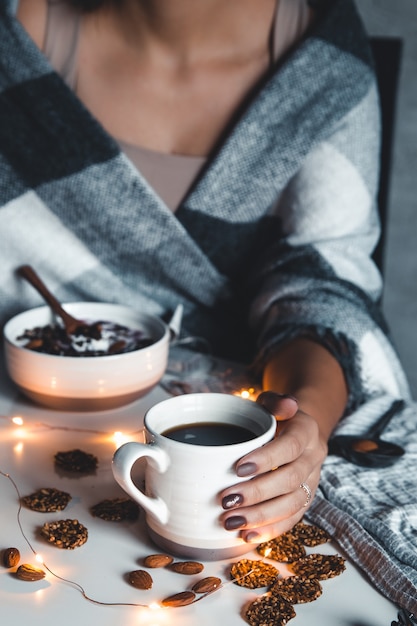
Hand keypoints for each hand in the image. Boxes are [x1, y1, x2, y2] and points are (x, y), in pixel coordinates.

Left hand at [219, 391, 327, 542]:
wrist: (299, 431)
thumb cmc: (276, 416)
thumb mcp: (272, 402)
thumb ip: (275, 402)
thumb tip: (287, 404)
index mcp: (307, 431)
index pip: (290, 447)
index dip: (266, 459)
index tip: (238, 468)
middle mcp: (314, 458)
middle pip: (290, 480)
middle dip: (257, 493)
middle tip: (227, 500)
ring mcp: (312, 481)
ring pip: (293, 504)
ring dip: (261, 516)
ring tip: (231, 521)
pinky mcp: (306, 499)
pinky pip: (293, 519)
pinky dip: (270, 530)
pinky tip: (247, 536)